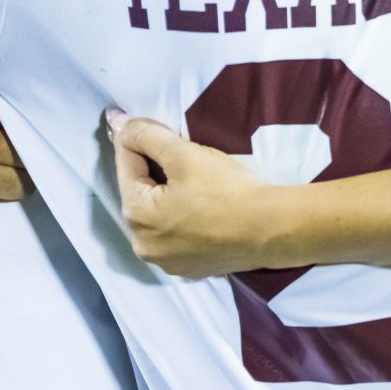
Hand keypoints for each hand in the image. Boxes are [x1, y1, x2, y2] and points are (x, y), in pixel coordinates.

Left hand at [110, 111, 279, 276]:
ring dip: (166, 196)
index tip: (138, 121)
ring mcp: (167, 261)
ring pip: (158, 217)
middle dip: (152, 169)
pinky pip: (177, 236)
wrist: (272, 230)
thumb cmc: (227, 190)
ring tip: (190, 179)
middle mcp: (143, 245)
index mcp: (136, 216)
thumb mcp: (185, 155)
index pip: (125, 165)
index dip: (134, 139)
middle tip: (174, 149)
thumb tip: (118, 123)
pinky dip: (183, 219)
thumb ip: (147, 136)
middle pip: (141, 193)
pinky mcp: (190, 268)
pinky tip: (202, 207)